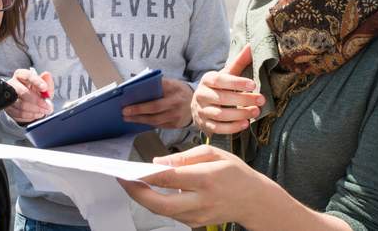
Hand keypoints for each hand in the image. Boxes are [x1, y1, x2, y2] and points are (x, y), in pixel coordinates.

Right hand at [5, 68, 53, 123]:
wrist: (29, 103)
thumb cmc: (36, 91)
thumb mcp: (43, 85)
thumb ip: (47, 81)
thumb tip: (46, 75)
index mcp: (21, 75)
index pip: (27, 75)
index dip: (36, 81)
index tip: (44, 88)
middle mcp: (12, 84)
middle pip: (23, 92)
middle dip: (37, 101)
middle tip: (47, 106)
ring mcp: (8, 97)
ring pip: (21, 105)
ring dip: (35, 110)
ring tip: (44, 111)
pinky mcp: (7, 108)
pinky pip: (18, 114)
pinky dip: (30, 116)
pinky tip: (37, 114)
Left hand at [119, 145, 269, 227]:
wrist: (255, 200)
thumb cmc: (235, 173)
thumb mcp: (213, 154)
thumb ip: (184, 156)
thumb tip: (158, 162)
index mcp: (205, 179)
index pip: (168, 178)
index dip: (145, 174)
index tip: (129, 168)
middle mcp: (200, 200)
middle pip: (160, 204)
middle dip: (137, 193)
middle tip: (123, 180)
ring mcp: (198, 216)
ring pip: (162, 212)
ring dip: (144, 198)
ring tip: (132, 182)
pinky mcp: (195, 223)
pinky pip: (171, 214)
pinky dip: (158, 202)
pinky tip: (150, 191)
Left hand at [122, 78, 193, 128]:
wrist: (198, 103)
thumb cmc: (179, 91)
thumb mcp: (171, 83)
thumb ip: (157, 84)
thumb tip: (137, 86)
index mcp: (174, 88)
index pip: (157, 90)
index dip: (144, 94)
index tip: (129, 97)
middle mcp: (176, 102)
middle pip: (155, 108)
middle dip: (138, 110)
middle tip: (125, 111)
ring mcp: (176, 115)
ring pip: (155, 120)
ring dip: (139, 119)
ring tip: (128, 118)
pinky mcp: (175, 125)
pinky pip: (158, 125)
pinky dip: (147, 123)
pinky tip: (138, 121)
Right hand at [192, 45, 265, 134]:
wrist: (200, 104)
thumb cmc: (218, 87)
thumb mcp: (227, 73)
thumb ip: (240, 61)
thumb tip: (253, 45)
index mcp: (208, 79)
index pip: (221, 80)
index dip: (236, 82)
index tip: (253, 84)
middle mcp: (202, 95)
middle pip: (222, 98)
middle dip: (243, 99)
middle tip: (261, 100)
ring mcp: (202, 111)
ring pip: (220, 114)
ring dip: (240, 114)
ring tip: (256, 112)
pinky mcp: (204, 124)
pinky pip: (218, 128)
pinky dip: (232, 127)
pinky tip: (245, 124)